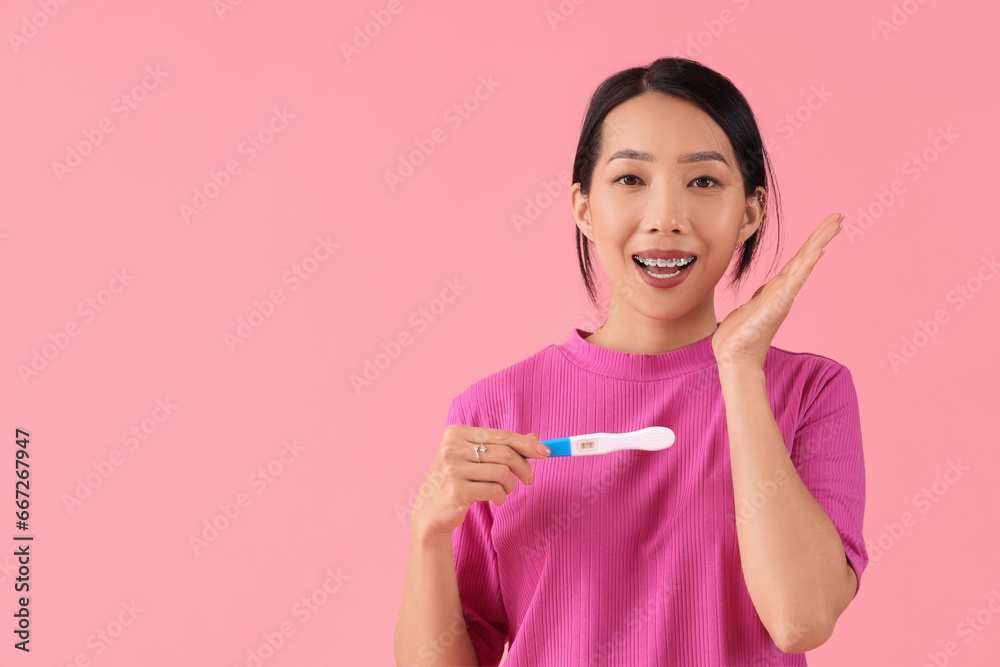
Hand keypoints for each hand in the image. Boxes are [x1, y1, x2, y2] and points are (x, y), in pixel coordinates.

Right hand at [410, 425, 550, 540]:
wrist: (431, 513)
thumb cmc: (458, 481)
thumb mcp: (475, 459)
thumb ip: (501, 446)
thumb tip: (535, 438)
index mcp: (456, 433)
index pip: (501, 435)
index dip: (526, 443)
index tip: (545, 452)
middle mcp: (452, 448)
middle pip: (505, 453)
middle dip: (523, 467)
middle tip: (530, 480)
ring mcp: (452, 469)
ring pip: (502, 472)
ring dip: (510, 485)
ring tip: (504, 491)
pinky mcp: (456, 490)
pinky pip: (494, 490)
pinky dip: (501, 496)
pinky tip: (495, 499)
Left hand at [712, 212, 843, 369]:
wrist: (734, 358)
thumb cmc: (740, 335)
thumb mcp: (751, 307)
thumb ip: (763, 296)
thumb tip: (768, 289)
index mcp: (777, 289)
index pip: (798, 260)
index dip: (813, 241)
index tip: (829, 223)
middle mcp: (783, 292)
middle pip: (806, 258)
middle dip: (822, 236)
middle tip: (839, 216)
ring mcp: (781, 299)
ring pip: (803, 266)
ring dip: (817, 245)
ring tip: (832, 228)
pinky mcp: (774, 307)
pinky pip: (793, 283)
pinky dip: (805, 267)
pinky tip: (816, 253)